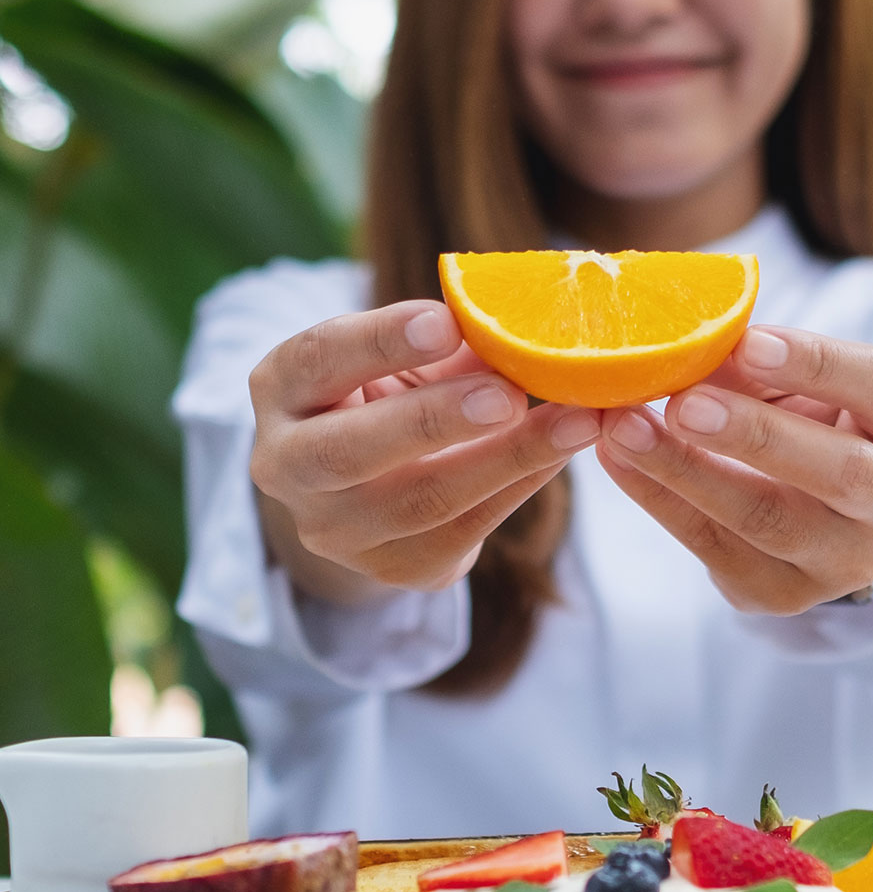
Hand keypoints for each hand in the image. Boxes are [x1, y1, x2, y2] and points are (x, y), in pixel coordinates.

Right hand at [248, 300, 600, 602]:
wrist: (365, 491)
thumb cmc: (386, 395)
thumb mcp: (396, 358)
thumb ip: (440, 343)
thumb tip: (521, 325)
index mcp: (280, 392)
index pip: (317, 360)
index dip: (379, 341)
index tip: (446, 322)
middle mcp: (288, 468)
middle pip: (354, 449)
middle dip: (437, 419)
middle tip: (510, 394)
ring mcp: (337, 530)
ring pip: (422, 501)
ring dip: (507, 460)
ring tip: (573, 423)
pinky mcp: (395, 569)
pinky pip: (465, 532)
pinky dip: (521, 488)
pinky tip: (563, 455)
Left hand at [595, 325, 872, 613]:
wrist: (836, 518)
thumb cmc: (819, 424)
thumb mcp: (812, 386)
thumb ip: (763, 365)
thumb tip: (682, 344)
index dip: (818, 364)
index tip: (748, 340)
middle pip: (840, 472)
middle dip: (757, 435)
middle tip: (684, 402)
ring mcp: (844, 562)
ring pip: (767, 520)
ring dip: (687, 471)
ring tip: (625, 428)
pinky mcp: (781, 593)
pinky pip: (713, 547)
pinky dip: (657, 499)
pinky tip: (617, 460)